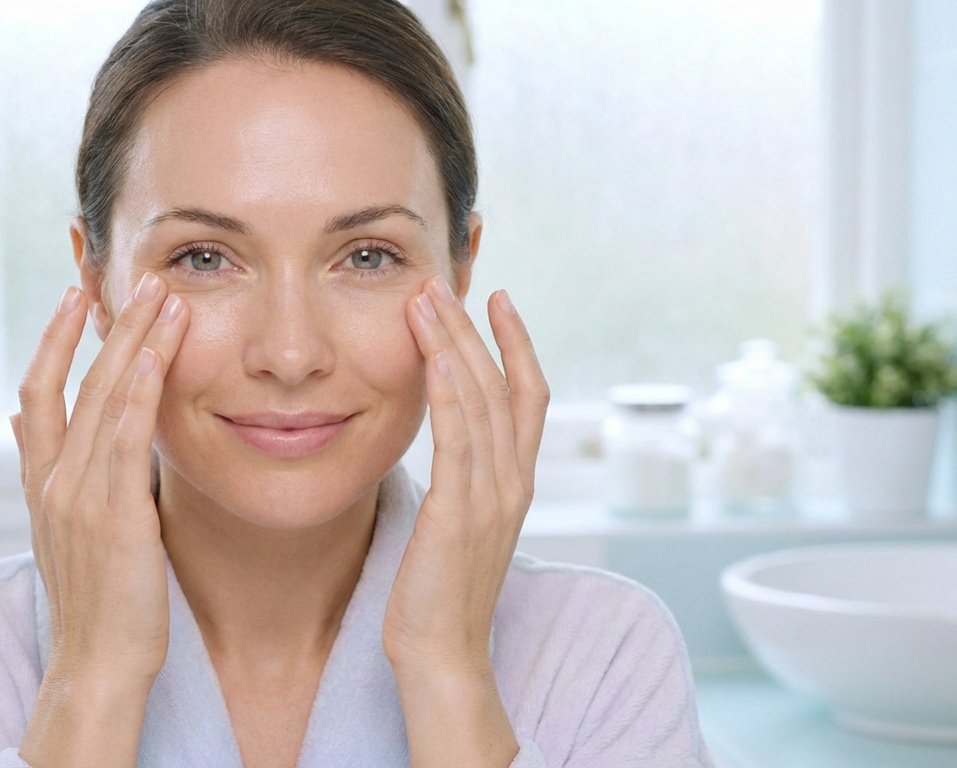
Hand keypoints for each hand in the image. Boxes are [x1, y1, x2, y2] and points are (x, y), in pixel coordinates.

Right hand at [10, 273, 188, 766]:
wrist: (98, 662)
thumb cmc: (99, 603)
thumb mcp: (71, 534)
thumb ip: (60, 480)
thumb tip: (36, 431)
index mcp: (42, 484)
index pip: (39, 393)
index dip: (54, 341)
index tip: (78, 297)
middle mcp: (53, 480)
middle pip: (73, 382)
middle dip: (104, 326)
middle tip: (135, 277)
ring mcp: (77, 494)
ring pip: (101, 397)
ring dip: (133, 341)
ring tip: (162, 295)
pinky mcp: (112, 512)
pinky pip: (124, 436)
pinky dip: (140, 389)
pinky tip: (159, 354)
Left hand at [384, 275, 549, 765]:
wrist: (443, 657)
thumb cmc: (441, 595)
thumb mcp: (461, 526)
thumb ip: (463, 481)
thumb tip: (449, 446)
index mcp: (515, 483)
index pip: (528, 396)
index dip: (518, 344)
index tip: (499, 300)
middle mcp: (513, 482)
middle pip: (505, 386)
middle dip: (476, 329)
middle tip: (448, 282)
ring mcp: (491, 497)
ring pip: (482, 401)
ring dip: (455, 345)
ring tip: (428, 299)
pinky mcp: (459, 514)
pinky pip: (459, 439)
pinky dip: (450, 392)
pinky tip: (432, 357)